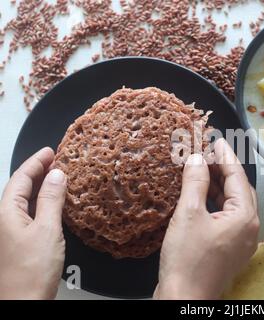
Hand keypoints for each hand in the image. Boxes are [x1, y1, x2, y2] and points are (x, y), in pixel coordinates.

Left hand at [0, 147, 66, 299]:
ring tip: (58, 177)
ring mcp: (12, 232)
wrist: (23, 303)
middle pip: (21, 187)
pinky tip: (55, 206)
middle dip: (38, 171)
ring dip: (42, 187)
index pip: (21, 177)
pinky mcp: (21, 243)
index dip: (36, 161)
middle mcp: (5, 220)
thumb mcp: (47, 230)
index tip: (50, 151)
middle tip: (56, 160)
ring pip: (26, 201)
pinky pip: (31, 214)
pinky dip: (44, 204)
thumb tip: (58, 175)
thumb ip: (51, 200)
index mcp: (6, 213)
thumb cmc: (30, 272)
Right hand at [155, 138, 258, 299]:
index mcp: (245, 217)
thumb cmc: (187, 260)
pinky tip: (202, 195)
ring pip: (233, 203)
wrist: (183, 298)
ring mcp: (240, 240)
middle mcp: (248, 228)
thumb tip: (196, 158)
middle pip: (239, 189)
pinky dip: (216, 203)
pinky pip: (227, 217)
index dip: (225, 156)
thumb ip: (195, 182)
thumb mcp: (188, 214)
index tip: (216, 139)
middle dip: (223, 169)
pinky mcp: (229, 248)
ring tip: (202, 169)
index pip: (237, 177)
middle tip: (206, 153)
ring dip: (219, 186)